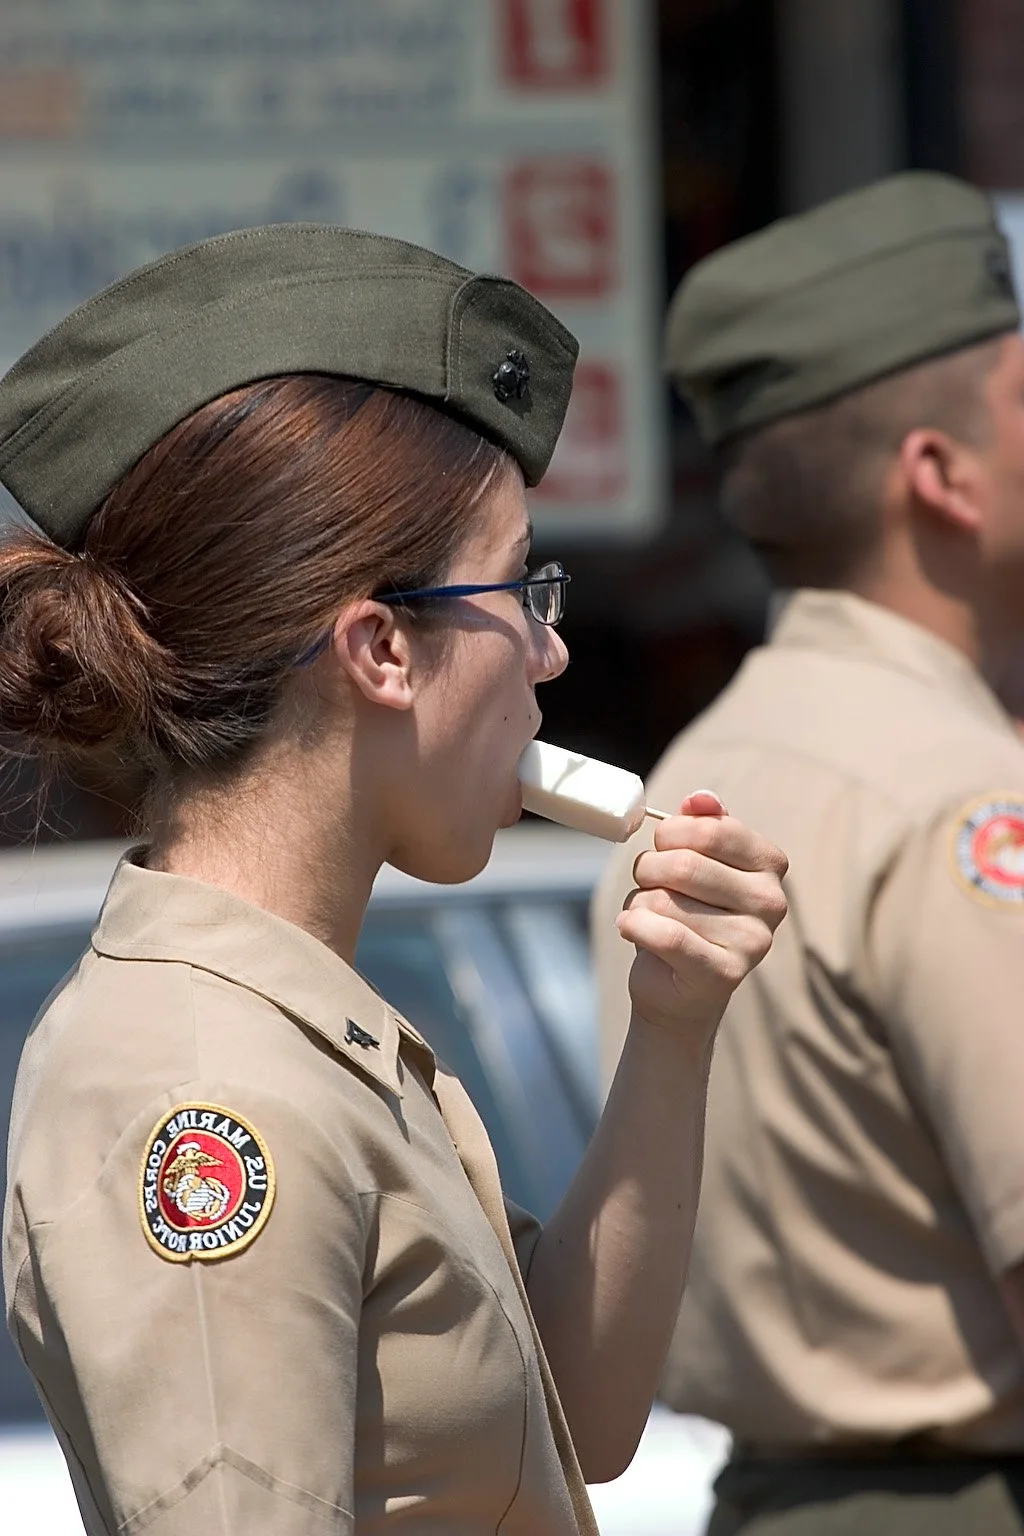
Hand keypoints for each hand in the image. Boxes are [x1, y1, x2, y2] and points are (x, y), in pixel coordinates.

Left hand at [616, 792, 787, 1038]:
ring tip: (649, 916)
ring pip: (665, 900)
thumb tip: (700, 799)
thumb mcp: (695, 860)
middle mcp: (772, 902)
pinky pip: (666, 935)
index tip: (662, 845)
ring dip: (639, 903)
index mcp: (770, 864)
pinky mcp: (725, 974)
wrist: (678, 988)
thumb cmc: (686, 913)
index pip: (714, 829)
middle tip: (647, 882)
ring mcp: (753, 942)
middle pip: (684, 865)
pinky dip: (634, 926)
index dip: (672, 833)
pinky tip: (631, 928)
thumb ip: (703, 824)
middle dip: (649, 869)